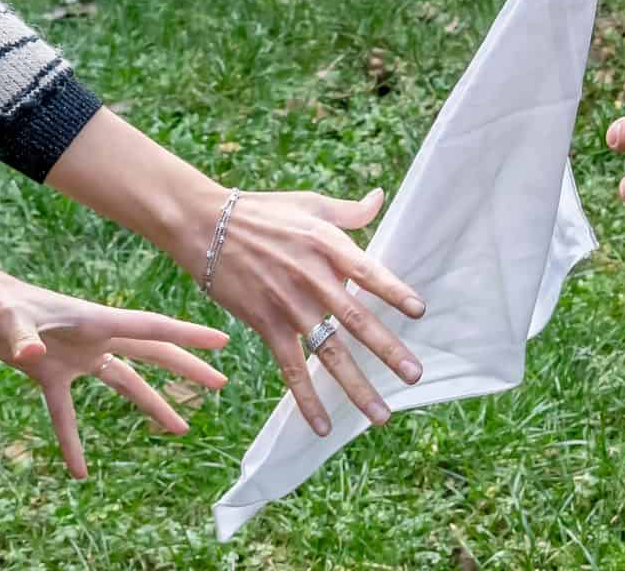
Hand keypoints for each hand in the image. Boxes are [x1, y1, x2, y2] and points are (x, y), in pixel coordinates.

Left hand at [0, 240, 227, 478]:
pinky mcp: (49, 372)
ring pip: (124, 382)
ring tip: (178, 429)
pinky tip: (79, 471)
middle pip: (153, 355)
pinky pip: (67, 410)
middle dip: (188, 369)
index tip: (224, 341)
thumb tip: (32, 353)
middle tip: (221, 385)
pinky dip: (72, 440)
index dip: (190, 336)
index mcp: (96, 321)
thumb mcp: (6, 318)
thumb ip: (21, 334)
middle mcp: (95, 338)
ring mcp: (75, 355)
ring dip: (151, 405)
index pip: (153, 329)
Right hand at [45, 110, 428, 438]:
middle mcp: (313, 279)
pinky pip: (290, 368)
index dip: (395, 292)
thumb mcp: (310, 205)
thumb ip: (349, 212)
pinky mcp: (265, 324)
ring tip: (381, 414)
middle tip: (415, 374)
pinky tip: (323, 426)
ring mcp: (288, 306)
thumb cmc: (263, 213)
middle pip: (355, 320)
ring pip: (328, 353)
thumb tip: (379, 197)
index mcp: (328, 246)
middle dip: (387, 350)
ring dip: (356, 385)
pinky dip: (306, 399)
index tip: (420, 312)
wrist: (204, 225)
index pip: (369, 273)